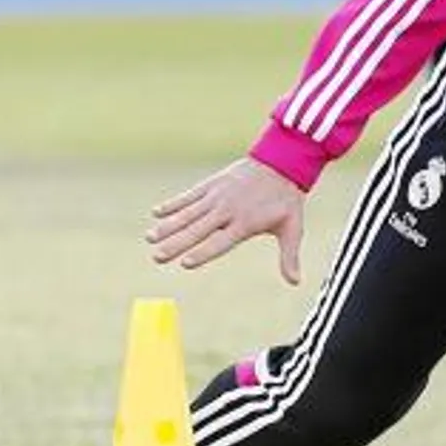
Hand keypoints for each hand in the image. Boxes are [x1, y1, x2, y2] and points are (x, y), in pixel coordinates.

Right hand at [147, 157, 306, 284]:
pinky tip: (156, 213)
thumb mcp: (292, 228)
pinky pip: (189, 195)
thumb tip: (295, 282)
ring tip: (150, 238)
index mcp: (245, 224)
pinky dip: (173, 204)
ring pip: (189, 213)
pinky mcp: (212, 184)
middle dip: (176, 244)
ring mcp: (218, 195)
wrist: (283, 163)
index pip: (220, 242)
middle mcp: (228, 210)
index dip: (203, 253)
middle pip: (198, 230)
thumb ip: (289, 256)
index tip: (185, 263)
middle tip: (157, 257)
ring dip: (168, 225)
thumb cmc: (287, 201)